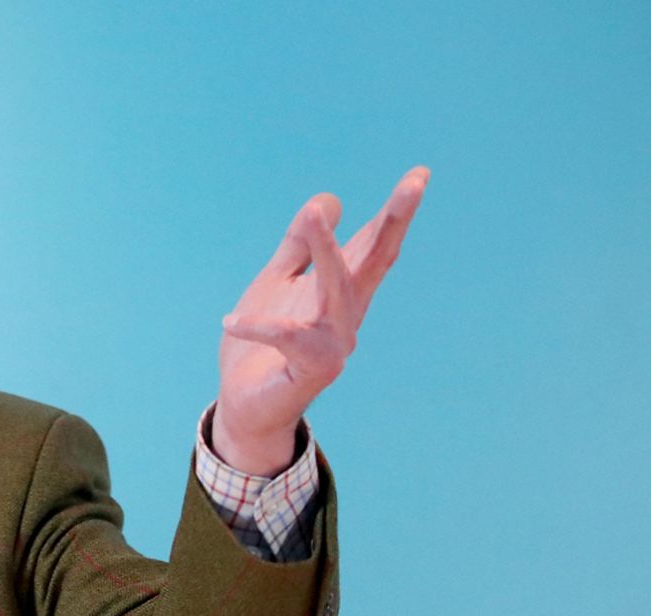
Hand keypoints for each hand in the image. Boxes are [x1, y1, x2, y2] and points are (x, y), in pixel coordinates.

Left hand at [213, 166, 430, 474]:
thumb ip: (299, 246)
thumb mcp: (276, 284)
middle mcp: (345, 316)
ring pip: (335, 291)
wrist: (245, 406)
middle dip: (393, 222)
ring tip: (314, 214)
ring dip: (326, 250)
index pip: (371, 248)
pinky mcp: (309, 371)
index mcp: (341, 294)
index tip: (419, 174)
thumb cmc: (263, 347)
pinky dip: (258, 326)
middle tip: (415, 182)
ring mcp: (332, 345)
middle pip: (374, 263)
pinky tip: (232, 320)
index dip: (394, 213)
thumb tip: (328, 200)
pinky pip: (285, 338)